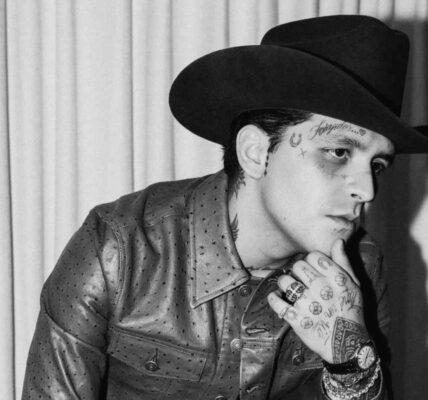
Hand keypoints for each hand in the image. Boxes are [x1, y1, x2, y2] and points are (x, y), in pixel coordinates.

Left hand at [268, 239, 369, 363]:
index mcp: (337, 279)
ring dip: (284, 284)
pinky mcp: (296, 319)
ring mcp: (308, 305)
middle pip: (298, 266)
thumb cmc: (350, 310)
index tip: (312, 267)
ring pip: (285, 281)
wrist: (346, 344)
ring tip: (290, 289)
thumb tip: (338, 241)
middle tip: (301, 279)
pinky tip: (278, 298)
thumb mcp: (354, 285)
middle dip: (297, 271)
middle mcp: (322, 289)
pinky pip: (276, 302)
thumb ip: (344, 262)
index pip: (314, 256)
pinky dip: (273, 298)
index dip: (311, 260)